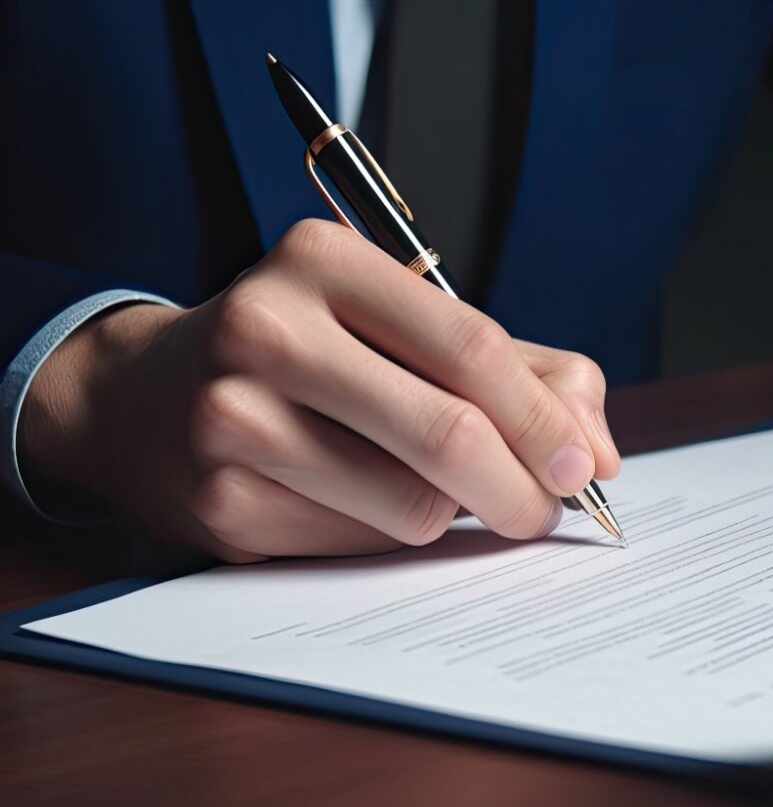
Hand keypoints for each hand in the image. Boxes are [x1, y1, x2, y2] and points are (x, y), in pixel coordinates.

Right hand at [19, 220, 620, 561]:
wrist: (144, 397)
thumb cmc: (301, 356)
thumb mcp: (396, 327)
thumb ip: (513, 370)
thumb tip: (594, 447)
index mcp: (323, 262)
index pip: (471, 346)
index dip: (544, 418)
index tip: (583, 466)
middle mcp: (268, 328)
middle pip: (447, 433)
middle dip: (521, 488)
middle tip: (543, 510)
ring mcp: (233, 419)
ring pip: (411, 505)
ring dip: (456, 516)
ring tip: (446, 496)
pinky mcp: (223, 504)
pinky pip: (360, 545)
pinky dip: (391, 536)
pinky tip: (369, 505)